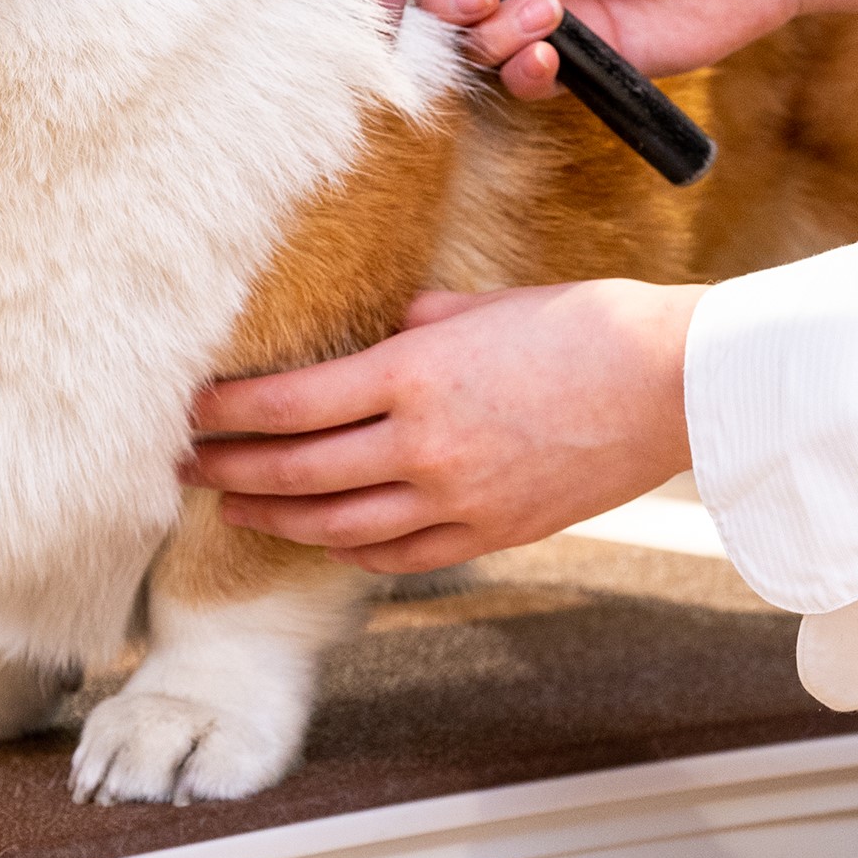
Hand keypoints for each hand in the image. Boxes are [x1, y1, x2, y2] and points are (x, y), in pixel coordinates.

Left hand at [181, 280, 701, 571]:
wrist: (674, 382)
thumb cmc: (584, 324)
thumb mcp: (482, 305)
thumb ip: (415, 326)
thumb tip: (375, 337)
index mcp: (413, 373)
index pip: (289, 403)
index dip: (227, 412)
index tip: (187, 410)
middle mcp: (423, 444)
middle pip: (296, 470)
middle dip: (230, 468)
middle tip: (182, 466)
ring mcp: (457, 497)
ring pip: (337, 522)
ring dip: (276, 515)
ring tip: (234, 503)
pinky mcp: (491, 531)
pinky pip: (399, 552)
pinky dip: (349, 547)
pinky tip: (321, 535)